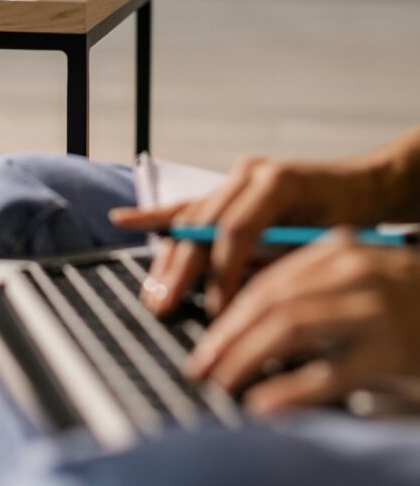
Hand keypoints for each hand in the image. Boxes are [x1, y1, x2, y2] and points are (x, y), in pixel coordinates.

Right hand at [111, 153, 391, 315]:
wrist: (362, 186)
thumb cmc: (351, 218)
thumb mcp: (326, 244)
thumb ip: (281, 265)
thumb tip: (244, 305)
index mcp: (277, 182)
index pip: (236, 230)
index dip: (222, 274)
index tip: (217, 312)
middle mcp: (249, 173)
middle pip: (203, 225)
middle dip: (182, 271)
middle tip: (165, 307)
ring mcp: (234, 177)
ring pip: (190, 219)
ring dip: (168, 258)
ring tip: (151, 294)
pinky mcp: (226, 189)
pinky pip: (186, 206)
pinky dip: (155, 217)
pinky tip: (123, 221)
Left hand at [188, 230, 419, 414]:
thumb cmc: (410, 300)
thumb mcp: (359, 278)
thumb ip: (312, 288)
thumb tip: (244, 318)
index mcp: (338, 248)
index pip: (267, 277)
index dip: (228, 309)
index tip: (203, 337)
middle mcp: (353, 269)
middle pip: (269, 300)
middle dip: (225, 336)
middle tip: (199, 367)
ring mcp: (375, 306)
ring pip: (288, 327)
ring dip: (244, 357)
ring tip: (220, 383)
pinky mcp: (393, 347)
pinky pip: (331, 370)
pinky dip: (291, 389)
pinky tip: (264, 406)